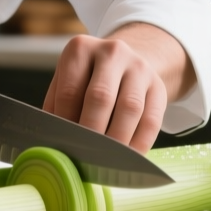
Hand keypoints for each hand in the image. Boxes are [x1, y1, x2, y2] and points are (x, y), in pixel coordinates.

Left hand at [42, 23, 194, 153]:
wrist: (126, 62)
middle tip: (85, 156)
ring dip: (117, 140)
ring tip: (107, 160)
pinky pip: (152, 119)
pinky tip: (130, 157)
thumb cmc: (88, 79)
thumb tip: (52, 142)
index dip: (66, 123)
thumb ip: (57, 107)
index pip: (70, 91)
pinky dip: (140, 143)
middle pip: (101, 97)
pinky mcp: (158, 86)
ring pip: (130, 108)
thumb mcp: (68, 81)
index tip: (64, 145)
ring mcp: (139, 67)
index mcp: (81, 50)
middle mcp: (112, 52)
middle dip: (92, 132)